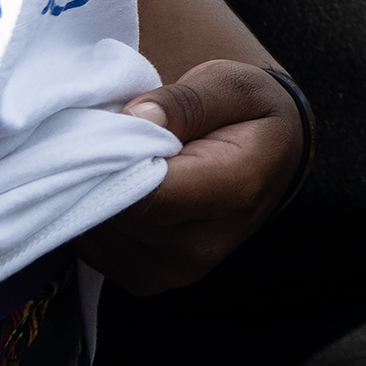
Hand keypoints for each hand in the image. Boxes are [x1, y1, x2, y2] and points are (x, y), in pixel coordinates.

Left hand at [78, 61, 306, 293]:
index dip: (111, 160)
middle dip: (98, 171)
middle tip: (111, 132)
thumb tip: (134, 119)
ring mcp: (171, 271)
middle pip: (115, 213)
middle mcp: (201, 246)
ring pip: (96, 230)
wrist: (272, 162)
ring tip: (122, 161)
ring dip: (93, 192)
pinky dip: (96, 213)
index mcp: (233, 191)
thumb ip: (185, 100)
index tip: (104, 124)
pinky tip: (121, 187)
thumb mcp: (231, 84)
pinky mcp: (145, 280)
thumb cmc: (250, 114)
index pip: (146, 193)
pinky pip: (92, 245)